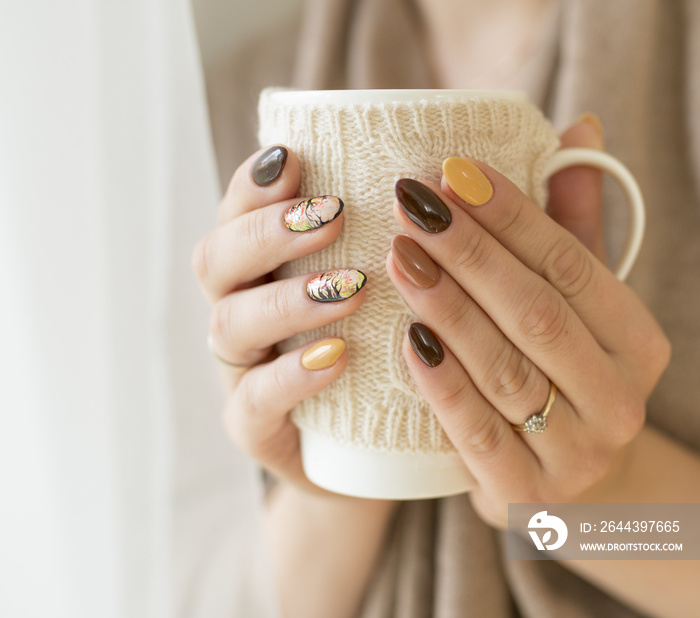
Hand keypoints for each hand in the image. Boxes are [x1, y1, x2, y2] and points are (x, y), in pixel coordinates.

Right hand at [192, 145, 366, 496]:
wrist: (376, 451)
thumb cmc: (382, 351)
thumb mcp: (383, 290)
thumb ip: (384, 237)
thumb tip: (431, 178)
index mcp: (260, 270)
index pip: (237, 214)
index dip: (255, 184)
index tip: (295, 158)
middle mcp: (240, 313)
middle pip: (216, 261)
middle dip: (266, 232)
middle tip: (332, 217)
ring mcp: (241, 372)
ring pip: (230, 325)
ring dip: (287, 299)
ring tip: (351, 289)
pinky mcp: (255, 430)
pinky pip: (252, 403)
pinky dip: (290, 377)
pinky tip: (336, 358)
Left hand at [386, 121, 670, 526]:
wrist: (573, 483)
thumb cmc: (566, 374)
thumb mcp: (581, 307)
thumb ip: (576, 226)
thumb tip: (580, 128)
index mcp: (639, 343)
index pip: (574, 265)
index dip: (513, 215)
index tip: (454, 170)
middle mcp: (618, 399)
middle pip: (536, 313)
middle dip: (471, 253)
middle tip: (411, 204)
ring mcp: (575, 454)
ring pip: (504, 368)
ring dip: (448, 307)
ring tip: (398, 256)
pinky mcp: (525, 493)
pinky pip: (475, 432)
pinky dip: (441, 382)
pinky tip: (406, 336)